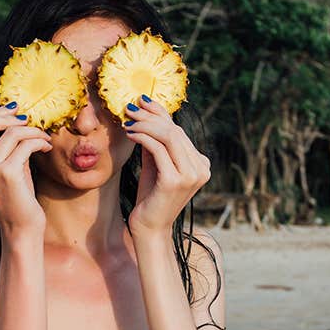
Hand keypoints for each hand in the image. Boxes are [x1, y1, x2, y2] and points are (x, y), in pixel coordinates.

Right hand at [0, 102, 51, 236]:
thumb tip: (16, 116)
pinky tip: (46, 147)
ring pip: (10, 132)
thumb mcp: (5, 168)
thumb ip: (4, 146)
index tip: (14, 112)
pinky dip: (39, 141)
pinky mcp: (7, 174)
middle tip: (27, 119)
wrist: (22, 230)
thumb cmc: (17, 198)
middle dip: (5, 115)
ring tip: (44, 137)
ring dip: (32, 130)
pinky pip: (25, 145)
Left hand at [121, 95, 210, 235]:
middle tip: (129, 109)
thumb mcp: (155, 163)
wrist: (149, 228)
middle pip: (175, 131)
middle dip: (150, 117)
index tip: (141, 102)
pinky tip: (130, 134)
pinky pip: (158, 149)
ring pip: (168, 137)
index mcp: (201, 164)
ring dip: (145, 125)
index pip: (179, 131)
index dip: (160, 113)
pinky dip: (142, 137)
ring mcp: (191, 175)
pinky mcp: (175, 181)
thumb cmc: (151, 196)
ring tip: (127, 122)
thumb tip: (146, 108)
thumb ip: (156, 140)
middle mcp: (201, 169)